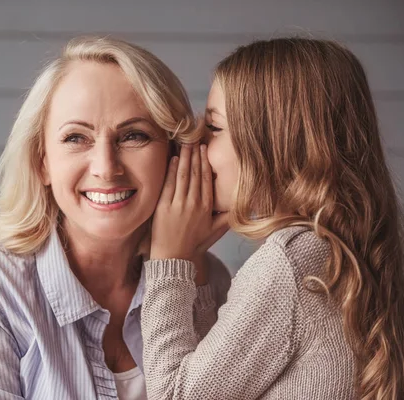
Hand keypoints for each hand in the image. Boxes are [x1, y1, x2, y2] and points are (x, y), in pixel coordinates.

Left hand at [150, 142, 228, 267]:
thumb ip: (227, 217)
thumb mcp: (215, 232)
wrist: (174, 258)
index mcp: (206, 207)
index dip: (205, 161)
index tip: (204, 148)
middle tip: (193, 137)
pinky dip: (170, 170)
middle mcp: (193, 203)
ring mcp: (178, 204)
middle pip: (195, 173)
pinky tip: (172, 158)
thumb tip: (240, 205)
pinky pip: (168, 184)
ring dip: (183, 157)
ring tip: (184, 143)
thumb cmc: (194, 245)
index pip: (207, 178)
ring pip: (182, 175)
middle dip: (194, 153)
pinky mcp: (163, 206)